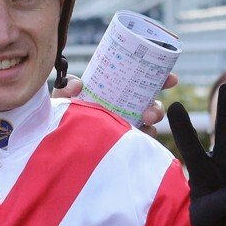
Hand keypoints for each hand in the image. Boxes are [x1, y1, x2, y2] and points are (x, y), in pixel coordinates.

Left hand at [54, 73, 177, 136]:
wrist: (55, 141)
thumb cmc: (62, 114)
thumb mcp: (63, 99)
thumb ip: (67, 88)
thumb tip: (78, 84)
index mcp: (117, 94)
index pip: (143, 84)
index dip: (160, 80)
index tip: (171, 79)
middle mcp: (126, 111)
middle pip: (150, 107)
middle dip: (157, 108)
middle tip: (150, 113)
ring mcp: (125, 130)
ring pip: (148, 127)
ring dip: (148, 128)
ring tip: (142, 126)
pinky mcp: (123, 147)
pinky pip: (139, 146)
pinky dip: (141, 144)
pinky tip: (136, 142)